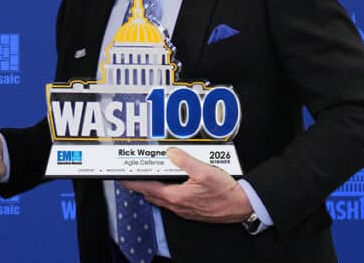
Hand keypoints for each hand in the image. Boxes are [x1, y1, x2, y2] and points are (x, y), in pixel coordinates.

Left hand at [121, 148, 252, 222]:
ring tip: (150, 175)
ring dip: (153, 188)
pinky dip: (165, 192)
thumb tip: (171, 153)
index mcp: (176, 196)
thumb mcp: (205, 171)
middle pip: (151, 194)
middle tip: (134, 173)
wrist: (242, 206)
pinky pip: (172, 201)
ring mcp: (184, 209)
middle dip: (140, 184)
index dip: (132, 181)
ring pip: (161, 198)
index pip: (147, 187)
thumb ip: (185, 160)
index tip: (121, 176)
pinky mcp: (191, 210)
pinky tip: (172, 184)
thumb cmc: (226, 192)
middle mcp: (177, 205)